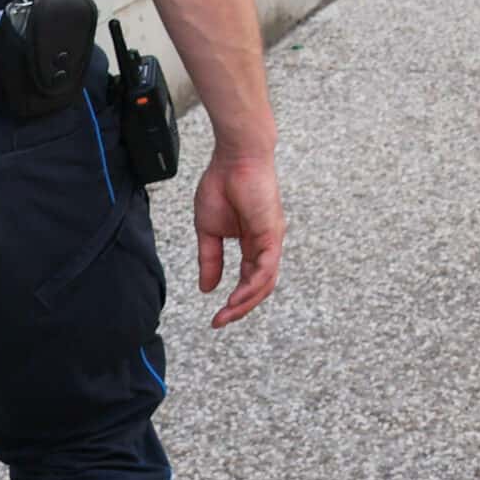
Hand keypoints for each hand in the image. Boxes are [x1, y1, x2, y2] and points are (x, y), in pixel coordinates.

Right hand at [194, 152, 285, 326]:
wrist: (234, 158)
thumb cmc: (222, 185)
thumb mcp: (209, 230)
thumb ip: (210, 259)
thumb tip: (207, 288)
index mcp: (252, 243)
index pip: (249, 279)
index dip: (235, 300)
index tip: (216, 317)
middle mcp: (265, 244)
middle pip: (260, 286)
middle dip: (241, 308)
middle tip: (221, 322)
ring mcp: (271, 239)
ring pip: (265, 281)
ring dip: (246, 302)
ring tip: (227, 314)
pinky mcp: (272, 233)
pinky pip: (266, 267)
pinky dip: (252, 286)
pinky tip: (237, 297)